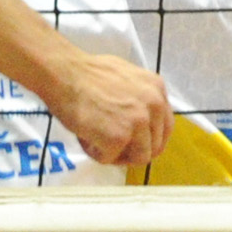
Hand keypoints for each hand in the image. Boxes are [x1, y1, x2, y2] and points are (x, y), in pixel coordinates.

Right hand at [44, 48, 173, 168]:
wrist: (65, 73)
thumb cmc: (88, 74)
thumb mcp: (128, 78)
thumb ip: (140, 98)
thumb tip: (142, 119)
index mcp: (157, 90)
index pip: (166, 127)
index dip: (151, 141)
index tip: (136, 145)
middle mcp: (154, 105)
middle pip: (154, 146)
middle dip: (134, 151)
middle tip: (112, 146)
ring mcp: (138, 122)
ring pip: (138, 157)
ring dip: (117, 154)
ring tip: (97, 139)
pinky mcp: (119, 137)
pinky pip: (110, 158)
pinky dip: (96, 152)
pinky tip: (85, 136)